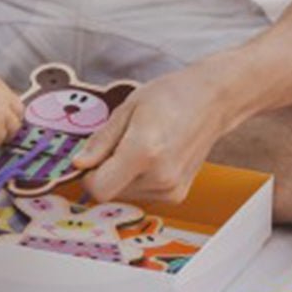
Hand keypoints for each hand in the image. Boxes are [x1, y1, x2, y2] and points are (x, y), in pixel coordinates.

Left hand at [72, 66, 228, 203]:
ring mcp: (171, 189)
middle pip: (111, 192)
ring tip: (141, 146)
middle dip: (106, 172)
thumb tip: (79, 164)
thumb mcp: (128, 107)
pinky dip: (139, 180)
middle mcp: (159, 176)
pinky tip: (153, 157)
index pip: (98, 189)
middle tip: (121, 143)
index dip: (88, 176)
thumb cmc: (172, 97)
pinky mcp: (177, 195)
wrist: (213, 101)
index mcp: (143, 151)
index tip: (91, 159)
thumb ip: (101, 140)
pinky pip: (142, 194)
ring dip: (123, 177)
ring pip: (125, 195)